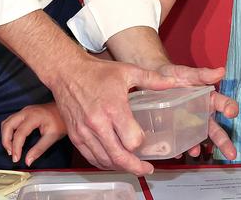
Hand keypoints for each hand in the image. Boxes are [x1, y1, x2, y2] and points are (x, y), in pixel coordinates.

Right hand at [1, 103, 66, 165]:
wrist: (64, 110)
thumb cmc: (61, 121)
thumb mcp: (52, 137)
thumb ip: (39, 149)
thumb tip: (28, 161)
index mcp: (34, 116)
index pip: (19, 133)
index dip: (16, 148)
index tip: (16, 158)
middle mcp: (26, 111)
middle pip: (7, 125)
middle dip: (6, 141)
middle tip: (11, 153)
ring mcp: (24, 110)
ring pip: (7, 122)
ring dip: (6, 136)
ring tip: (11, 149)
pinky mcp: (24, 112)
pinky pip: (11, 121)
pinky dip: (9, 131)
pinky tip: (13, 140)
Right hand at [48, 55, 180, 174]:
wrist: (67, 71)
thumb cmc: (95, 71)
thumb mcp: (127, 71)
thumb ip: (152, 79)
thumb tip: (173, 82)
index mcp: (113, 108)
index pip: (131, 140)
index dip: (141, 144)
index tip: (146, 142)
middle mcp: (98, 123)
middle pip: (119, 157)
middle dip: (135, 167)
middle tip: (146, 169)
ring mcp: (85, 131)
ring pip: (105, 161)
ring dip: (120, 167)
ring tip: (131, 166)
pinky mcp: (75, 135)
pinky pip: (91, 157)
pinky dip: (103, 163)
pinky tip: (113, 161)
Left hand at [156, 64, 238, 160]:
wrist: (151, 79)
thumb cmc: (172, 75)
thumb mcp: (185, 73)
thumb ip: (202, 75)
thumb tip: (221, 71)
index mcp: (207, 98)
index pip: (223, 103)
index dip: (230, 108)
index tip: (232, 113)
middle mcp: (201, 114)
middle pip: (215, 129)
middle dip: (223, 142)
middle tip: (232, 154)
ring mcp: (188, 124)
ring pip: (198, 139)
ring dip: (197, 147)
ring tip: (195, 153)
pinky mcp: (175, 129)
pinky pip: (179, 141)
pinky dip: (178, 147)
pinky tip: (176, 152)